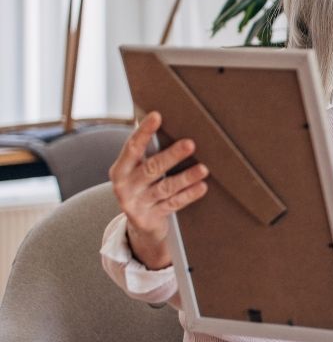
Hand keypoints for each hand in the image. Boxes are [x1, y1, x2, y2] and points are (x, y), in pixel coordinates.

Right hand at [108, 111, 207, 269]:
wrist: (139, 225)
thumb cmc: (142, 188)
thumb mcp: (137, 171)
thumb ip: (145, 152)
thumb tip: (157, 118)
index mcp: (120, 170)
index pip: (132, 148)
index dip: (144, 132)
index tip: (157, 116)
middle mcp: (125, 187)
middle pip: (151, 168)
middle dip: (172, 156)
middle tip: (190, 144)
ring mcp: (136, 204)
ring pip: (165, 188)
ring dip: (186, 178)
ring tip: (203, 169)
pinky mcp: (150, 219)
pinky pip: (173, 204)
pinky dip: (188, 195)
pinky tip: (202, 187)